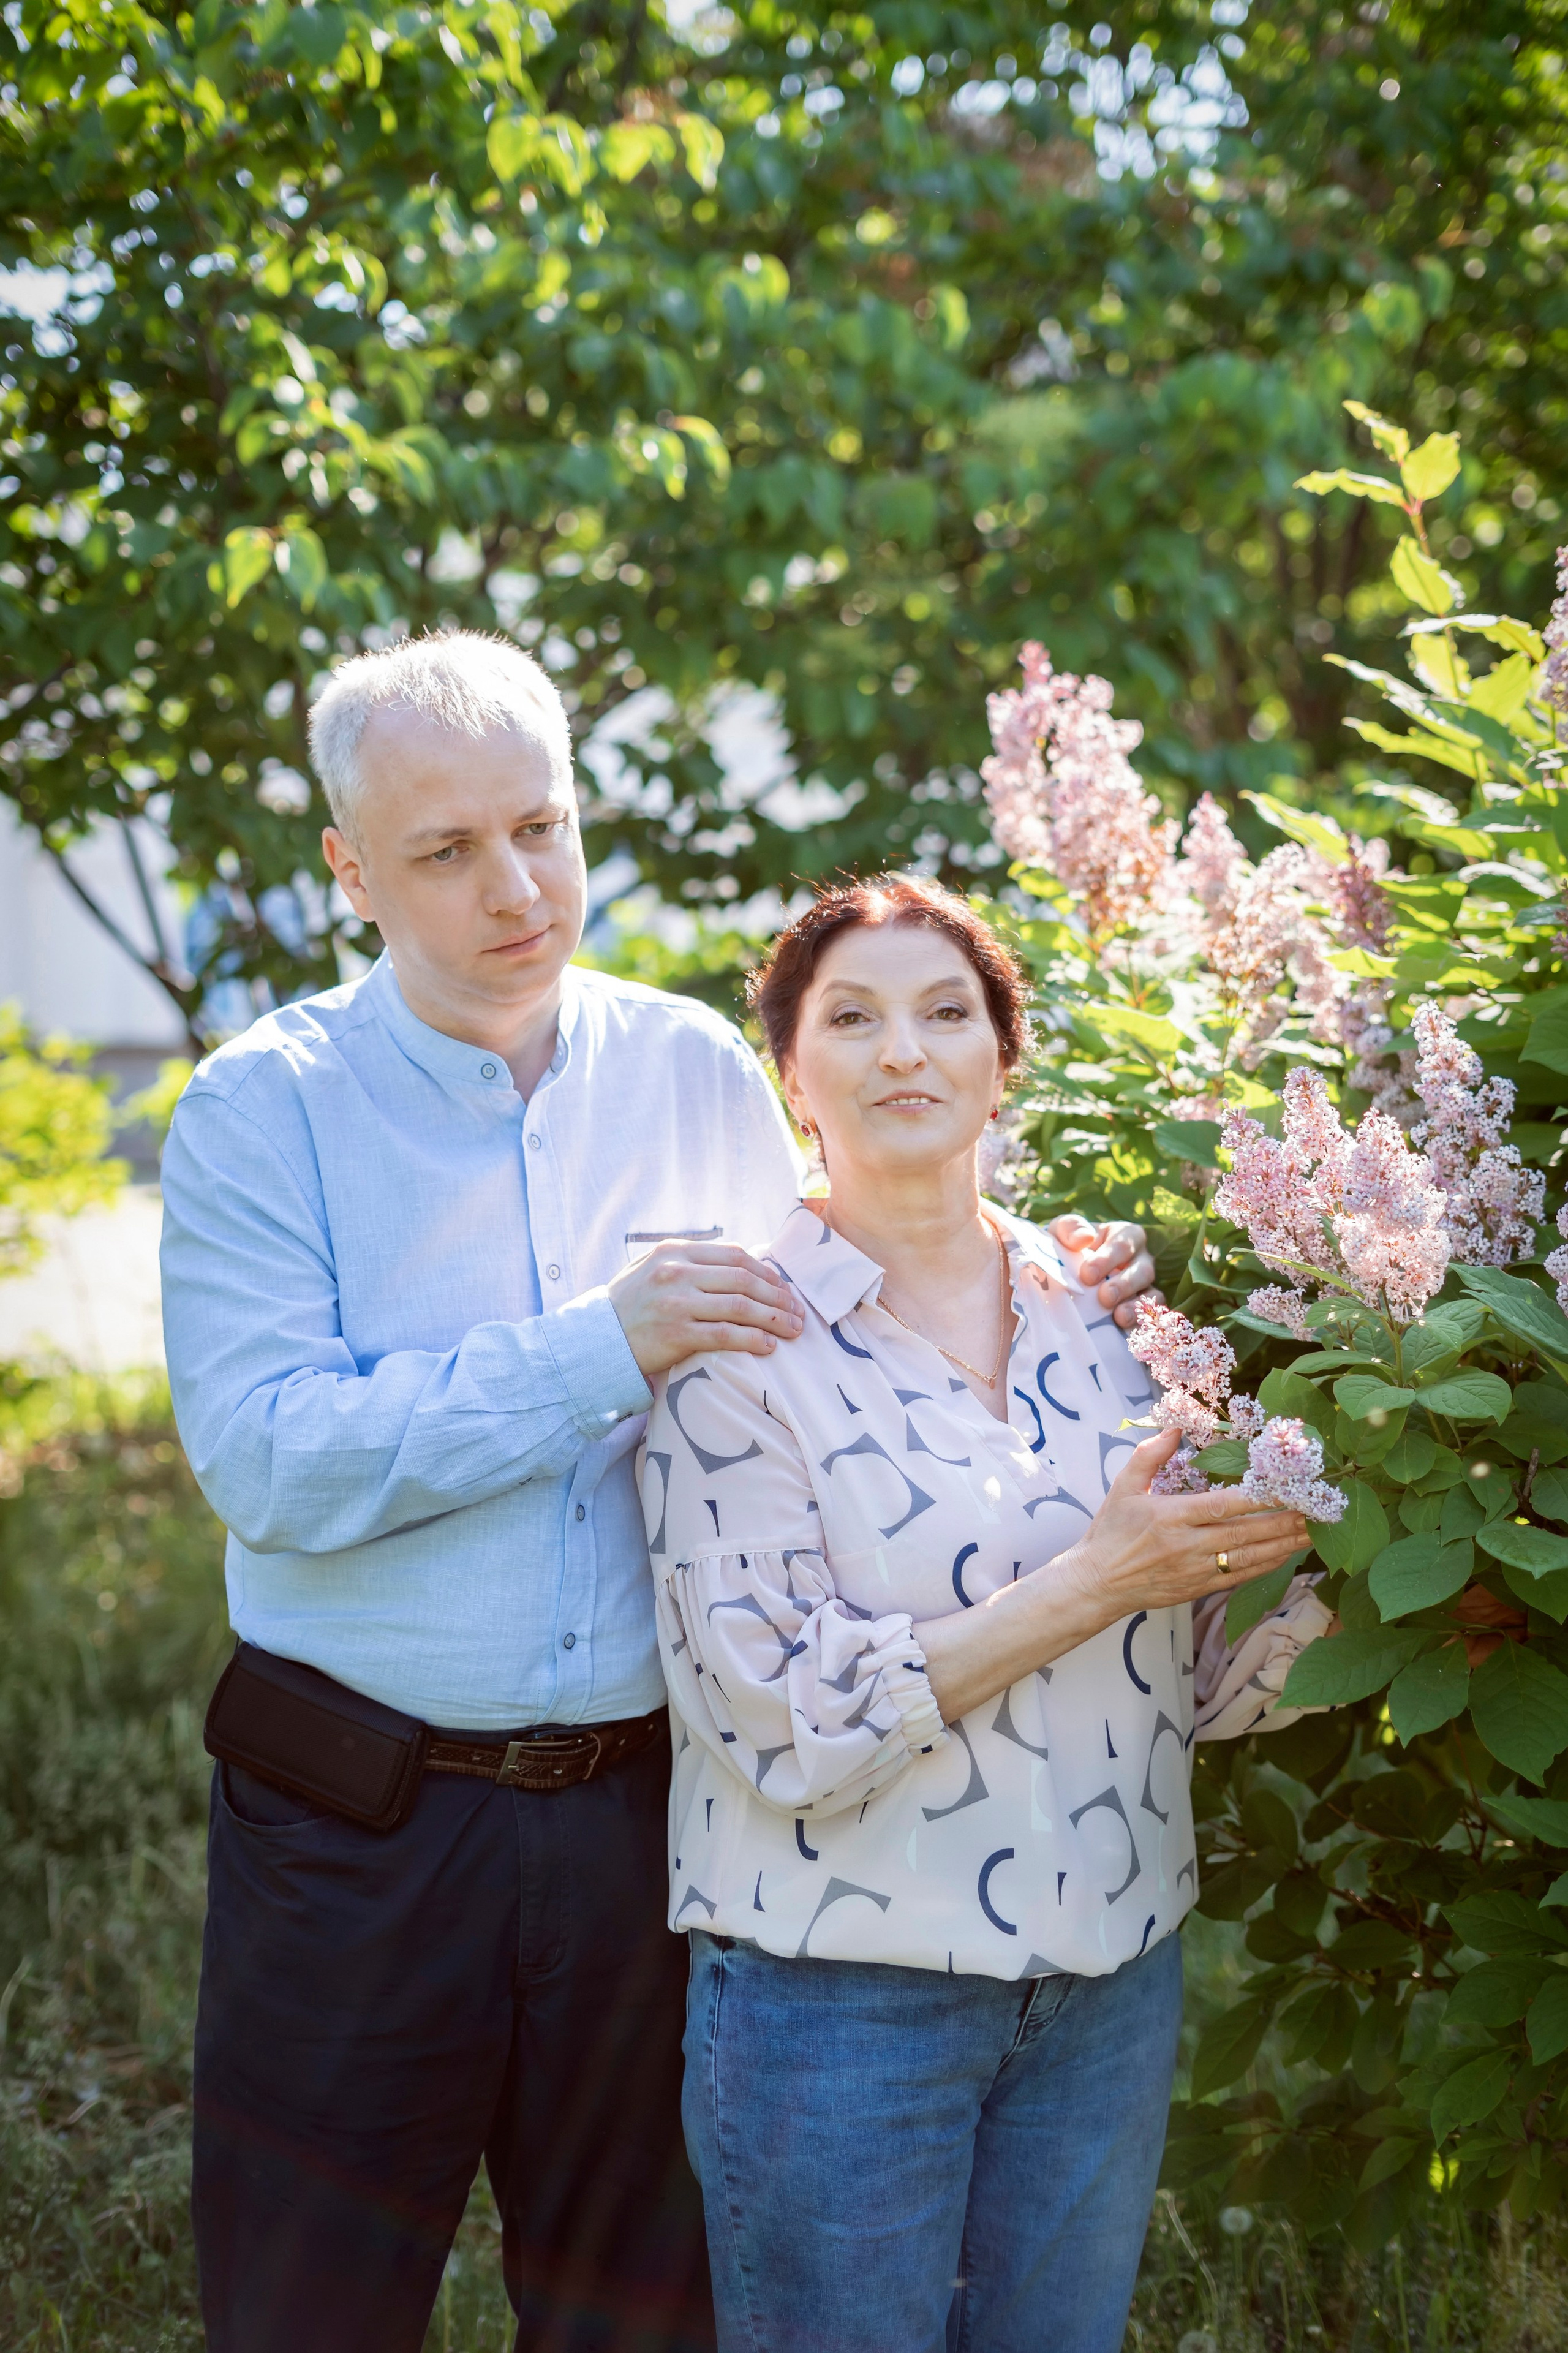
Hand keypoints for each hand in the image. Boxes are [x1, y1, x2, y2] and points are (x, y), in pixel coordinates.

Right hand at [608, 1241, 803, 1378]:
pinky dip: (752, 1340)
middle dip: (778, 1296)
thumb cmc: (630, 1304)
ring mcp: (677, 1303)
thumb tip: (737, 1260)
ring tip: (793, 1329)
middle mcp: (677, 1272)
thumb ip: (690, 1259)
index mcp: (674, 1251)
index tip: (783, 1286)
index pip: (734, 1255)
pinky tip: (768, 1346)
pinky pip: (725, 1335)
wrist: (598, 1338)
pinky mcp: (676, 1333)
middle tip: (797, 1310)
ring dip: (774, 1319)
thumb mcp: (653, 1267)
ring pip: (740, 1306)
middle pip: (744, 1280)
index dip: (766, 1271)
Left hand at [1050, 1215, 1162, 1330]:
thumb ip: (1070, 1228)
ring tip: (1119, 1317)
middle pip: (1143, 1270)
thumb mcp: (1063, 1231)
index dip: (1108, 1259)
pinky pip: (1152, 1316)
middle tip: (1105, 1297)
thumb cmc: (1068, 1246)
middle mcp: (1140, 1259)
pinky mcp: (1145, 1308)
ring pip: (1152, 1294)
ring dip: (1135, 1306)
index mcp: (1124, 1235)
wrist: (1067, 1269)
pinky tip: (1126, 1330)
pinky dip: (1142, 1323)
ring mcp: (1145, 1285)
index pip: (1123, 1244)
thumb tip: (1084, 1238)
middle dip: (1125, 1285)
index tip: (1087, 1274)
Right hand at [1057, 1429, 1308, 1624]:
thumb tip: (1176, 1428)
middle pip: (1245, 1534)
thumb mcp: (1123, 1486)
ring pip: (1249, 1558)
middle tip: (1316, 1511)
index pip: (1222, 1505)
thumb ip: (1150, 1455)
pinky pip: (1240, 1577)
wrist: (1096, 1583)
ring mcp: (1196, 1570)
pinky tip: (1286, 1555)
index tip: (1287, 1489)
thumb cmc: (1110, 1532)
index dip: (1258, 1498)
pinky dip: (1266, 1566)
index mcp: (1170, 1517)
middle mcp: (1187, 1545)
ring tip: (1312, 1533)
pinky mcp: (1199, 1588)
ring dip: (1284, 1545)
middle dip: (1284, 1522)